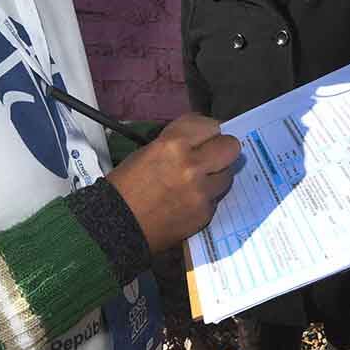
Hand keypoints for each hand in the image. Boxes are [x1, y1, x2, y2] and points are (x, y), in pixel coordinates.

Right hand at [107, 113, 238, 253]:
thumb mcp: (148, 150)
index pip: (211, 125)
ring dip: (216, 174)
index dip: (208, 131)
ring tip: (198, 180)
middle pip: (231, 146)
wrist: (118, 224)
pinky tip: (190, 199)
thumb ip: (178, 142)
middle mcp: (192, 165)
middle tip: (211, 155)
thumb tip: (201, 139)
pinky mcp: (205, 213)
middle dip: (222, 149)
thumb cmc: (126, 186)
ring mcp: (201, 191)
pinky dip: (207, 197)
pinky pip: (216, 197)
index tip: (205, 136)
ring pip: (228, 173)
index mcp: (173, 144)